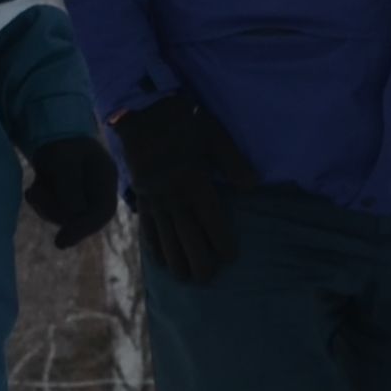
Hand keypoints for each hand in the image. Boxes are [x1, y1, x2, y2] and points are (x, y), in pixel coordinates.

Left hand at [21, 131, 120, 246]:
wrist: (54, 132)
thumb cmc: (62, 142)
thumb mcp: (64, 159)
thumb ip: (70, 186)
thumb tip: (72, 215)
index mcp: (105, 178)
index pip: (102, 212)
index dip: (83, 229)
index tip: (59, 242)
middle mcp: (98, 192)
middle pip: (81, 219)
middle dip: (54, 210)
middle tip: (35, 192)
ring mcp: (84, 198)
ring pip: (64, 219)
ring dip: (44, 206)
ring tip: (35, 187)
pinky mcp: (69, 201)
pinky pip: (54, 214)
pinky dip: (41, 204)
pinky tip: (35, 187)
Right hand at [113, 92, 262, 284]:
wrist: (138, 111)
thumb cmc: (181, 120)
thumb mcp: (213, 132)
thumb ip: (232, 160)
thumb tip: (252, 186)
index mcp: (193, 181)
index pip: (210, 219)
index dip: (220, 241)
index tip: (230, 258)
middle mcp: (173, 195)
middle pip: (187, 235)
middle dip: (198, 260)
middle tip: (207, 279)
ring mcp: (154, 198)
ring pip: (166, 236)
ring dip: (176, 260)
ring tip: (185, 279)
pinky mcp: (141, 197)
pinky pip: (147, 227)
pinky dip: (154, 246)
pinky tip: (161, 261)